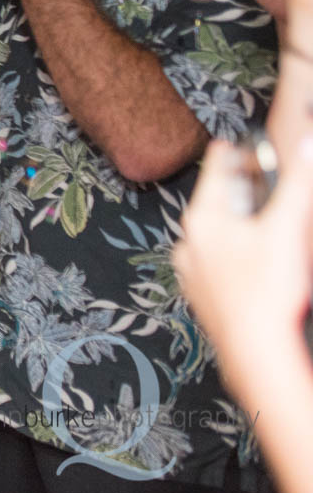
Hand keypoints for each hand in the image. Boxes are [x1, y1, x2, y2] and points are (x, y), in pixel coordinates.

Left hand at [176, 137, 312, 403]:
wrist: (255, 352)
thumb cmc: (267, 291)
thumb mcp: (288, 227)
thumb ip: (297, 181)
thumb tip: (305, 141)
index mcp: (205, 218)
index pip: (215, 170)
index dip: (230, 153)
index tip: (233, 143)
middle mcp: (191, 242)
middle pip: (215, 202)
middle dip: (239, 190)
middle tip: (255, 179)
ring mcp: (194, 271)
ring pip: (215, 235)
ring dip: (236, 224)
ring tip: (259, 221)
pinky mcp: (204, 295)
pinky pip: (217, 263)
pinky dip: (235, 254)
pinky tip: (255, 263)